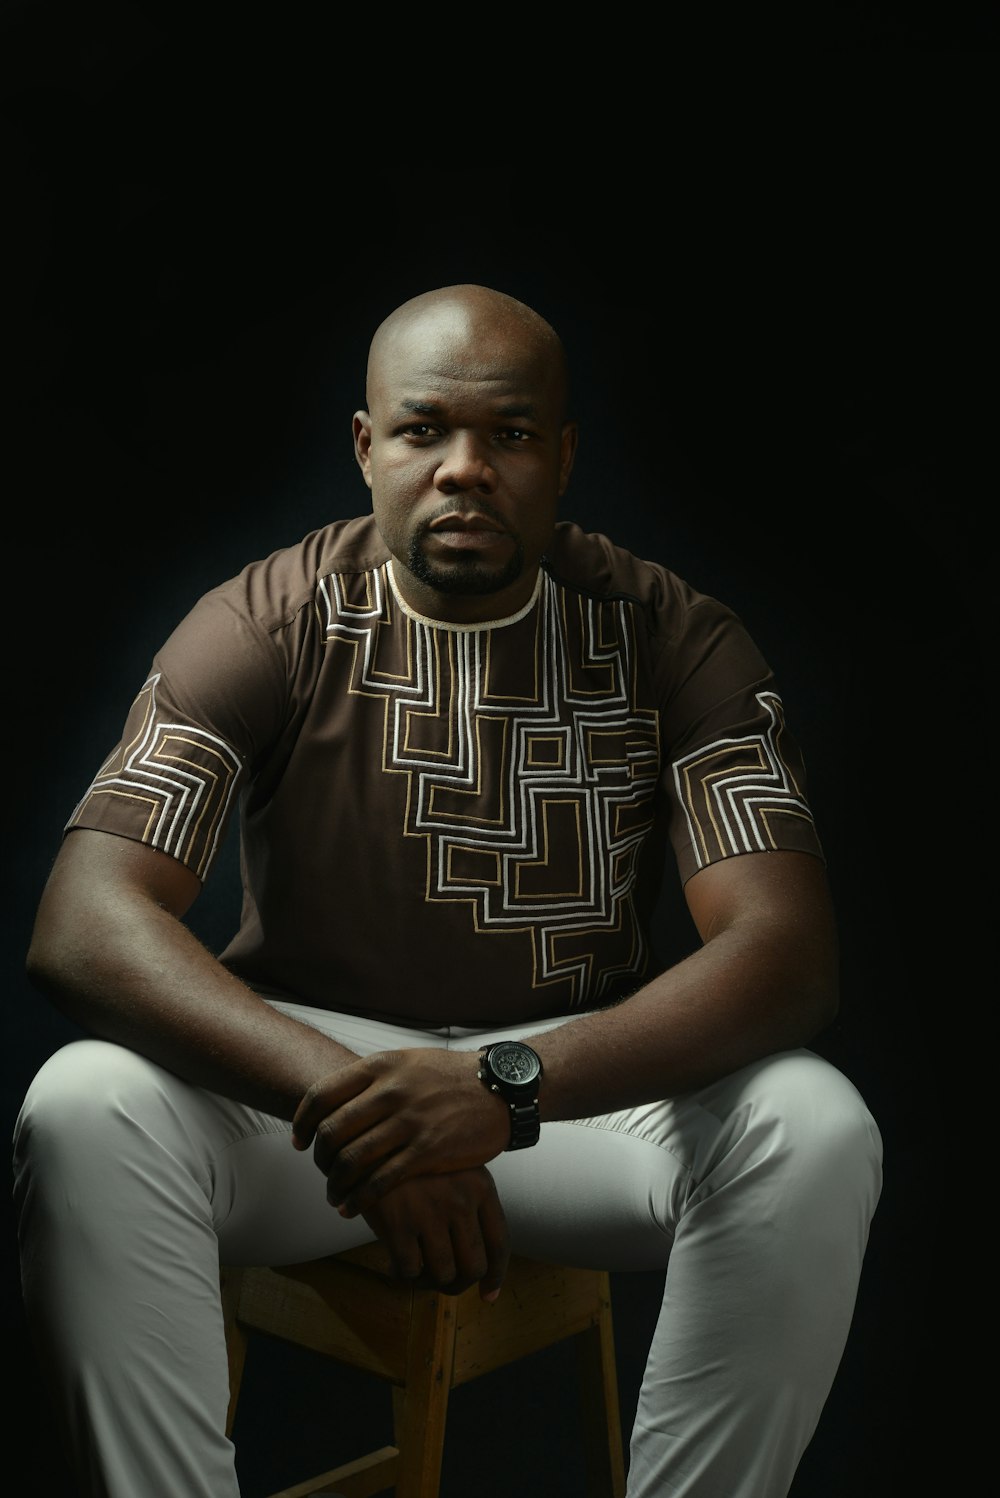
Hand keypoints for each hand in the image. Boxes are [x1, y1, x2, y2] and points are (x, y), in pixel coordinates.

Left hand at [291, 1047, 510, 1215]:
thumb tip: (333, 1099)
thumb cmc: (448, 1077)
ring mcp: (410, 1121)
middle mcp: (391, 1092)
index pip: (322, 1095)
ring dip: (335, 1184)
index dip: (302, 1122)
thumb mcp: (407, 1062)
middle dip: (318, 1158)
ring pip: (353, 1159)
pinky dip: (360, 1199)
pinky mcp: (428, 1150)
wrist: (499, 1089)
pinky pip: (381, 1181)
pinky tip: (352, 1208)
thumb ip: (372, 1078)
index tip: (299, 1140)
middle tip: (320, 1171)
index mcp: (381, 1067)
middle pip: (332, 1131)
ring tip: (333, 1197)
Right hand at [361, 1167, 509, 1300]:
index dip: (495, 1277)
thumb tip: (477, 1263)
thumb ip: (470, 1204)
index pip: (499, 1244)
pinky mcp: (398, 1223)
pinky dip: (402, 1276)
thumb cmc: (414, 1159)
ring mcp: (430, 1212)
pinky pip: (409, 1271)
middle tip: (441, 1284)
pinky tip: (393, 1265)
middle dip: (458, 1285)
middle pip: (473, 1267)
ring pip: (443, 1275)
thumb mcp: (453, 1168)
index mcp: (481, 1186)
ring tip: (416, 1272)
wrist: (370, 1140)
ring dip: (428, 1283)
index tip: (487, 1295)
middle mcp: (461, 1200)